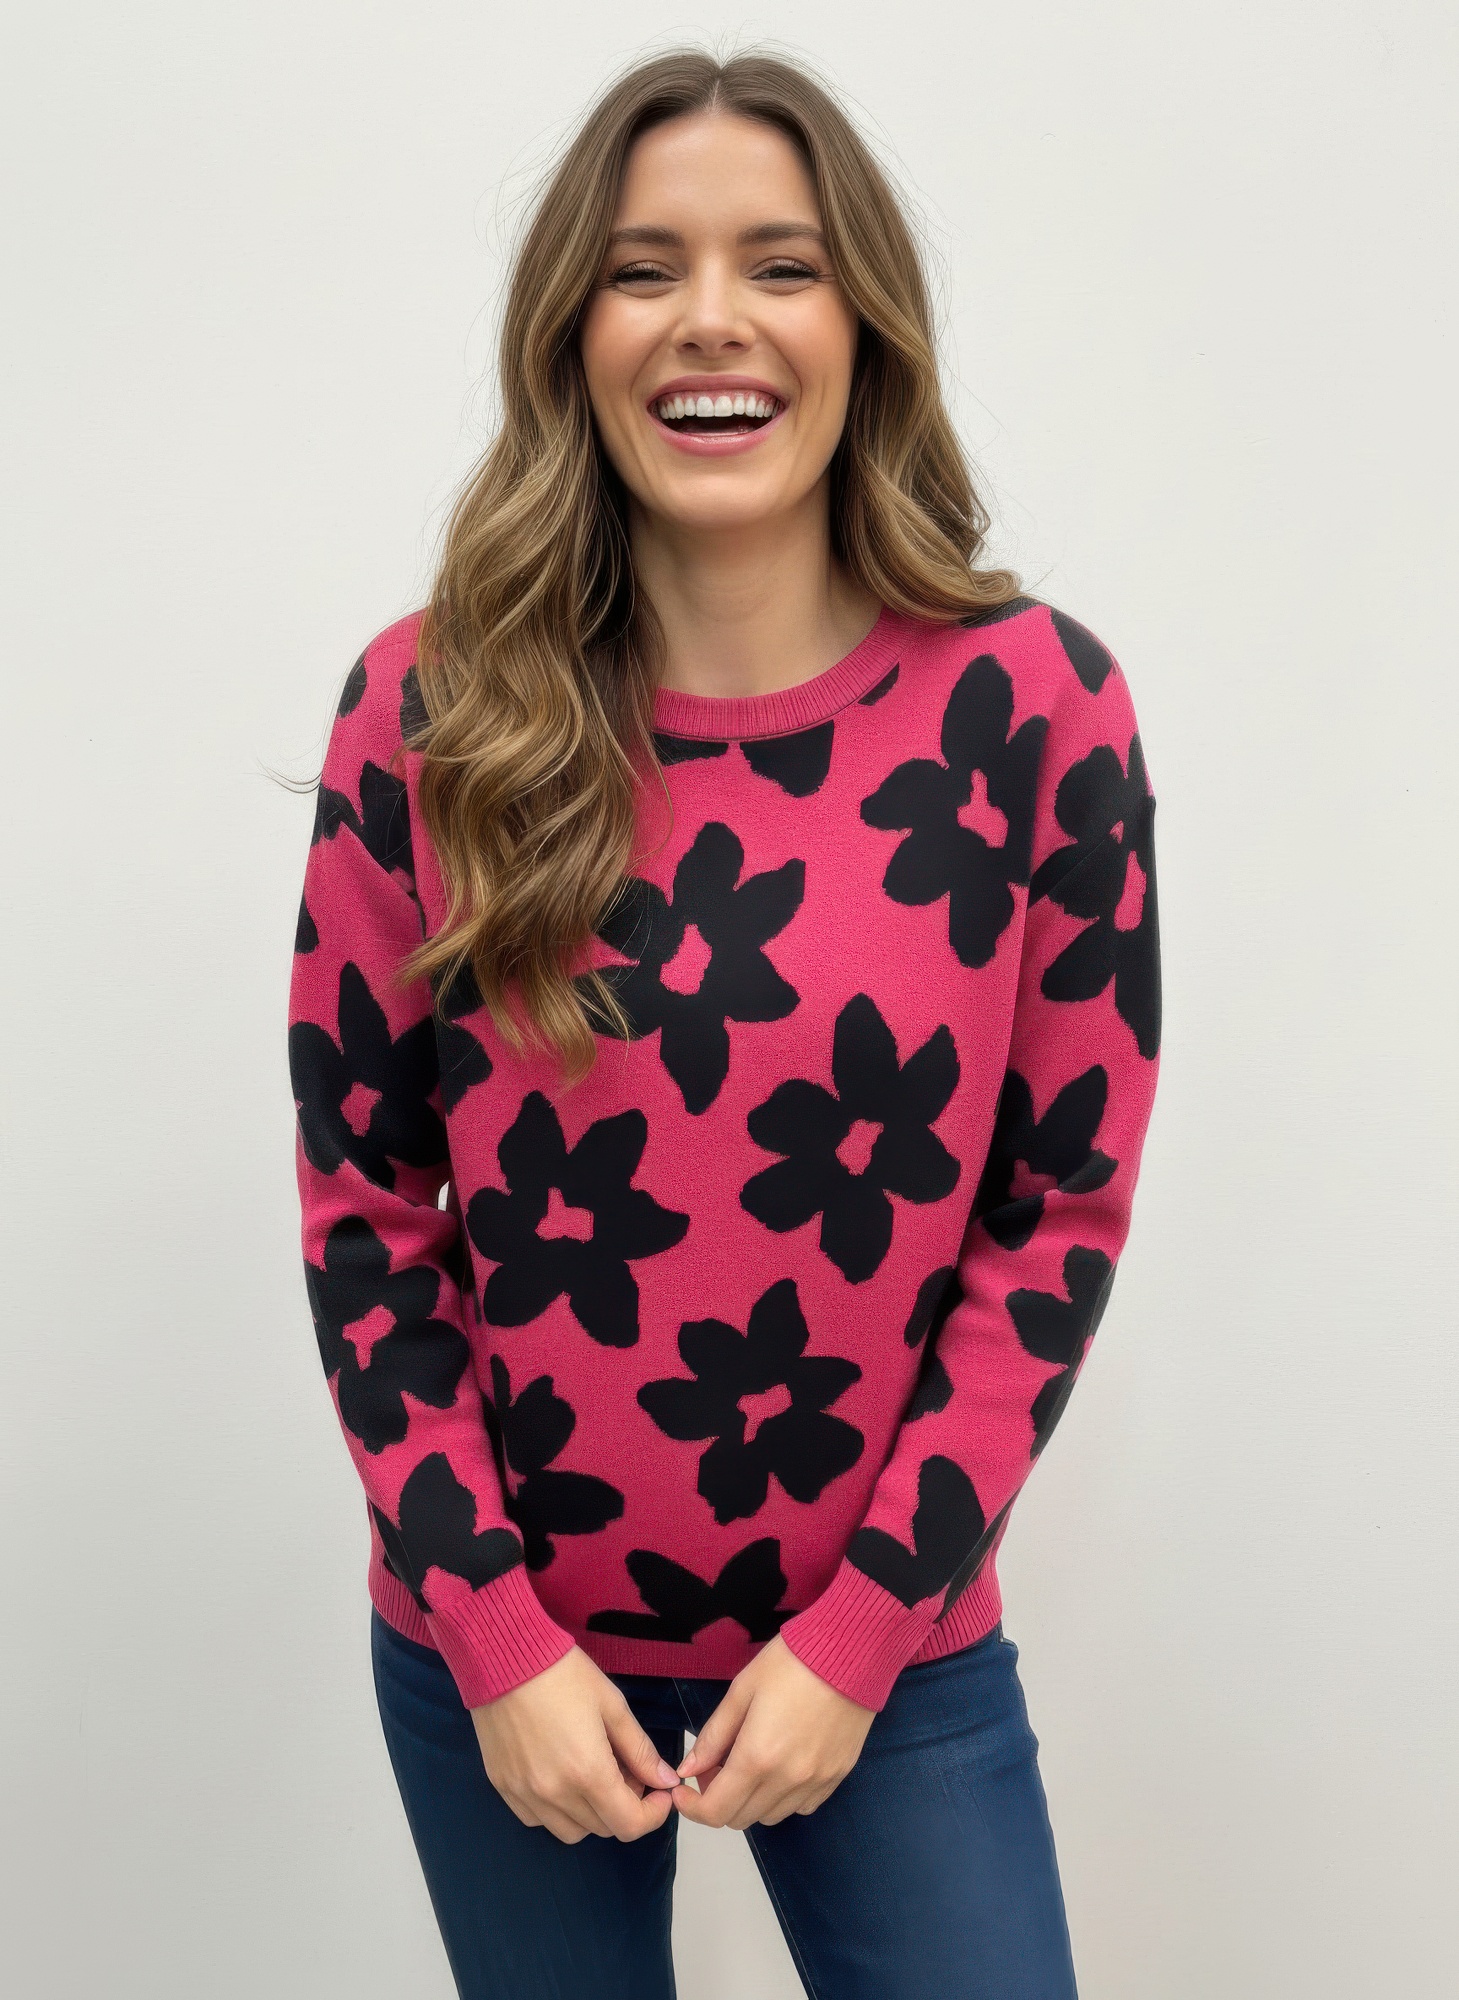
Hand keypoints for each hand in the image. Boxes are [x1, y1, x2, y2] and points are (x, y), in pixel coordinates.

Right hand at [470, 1646, 679, 1844]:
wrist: (504, 1657)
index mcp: (588, 1772)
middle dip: (625, 1806)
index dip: (653, 1815)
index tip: (660, 1792)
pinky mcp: (503, 1787)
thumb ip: (641, 1750)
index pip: (629, 1825)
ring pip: (570, 1831)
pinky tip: (561, 1776)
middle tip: (627, 1769)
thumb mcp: (612, 1705)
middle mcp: (555, 1794)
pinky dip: (558, 1810)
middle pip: (603, 1829)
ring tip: (593, 1773)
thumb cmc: (564, 1673)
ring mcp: (525, 1794)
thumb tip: (666, 1780)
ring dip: (591, 1813)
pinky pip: (538, 1819)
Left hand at [671, 1635, 874, 1829]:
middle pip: (741, 1818)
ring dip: (751, 1799)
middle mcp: (788, 1780)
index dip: (692, 1807)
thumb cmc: (793, 1662)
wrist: (852, 1651)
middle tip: (716, 1765)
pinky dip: (783, 1797)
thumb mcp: (742, 1690)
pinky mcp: (837, 1777)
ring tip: (750, 1762)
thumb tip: (689, 1769)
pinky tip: (781, 1765)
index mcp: (758, 1758)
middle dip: (718, 1799)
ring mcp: (816, 1782)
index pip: (716, 1811)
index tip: (684, 1789)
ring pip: (770, 1816)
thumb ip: (714, 1736)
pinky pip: (801, 1806)